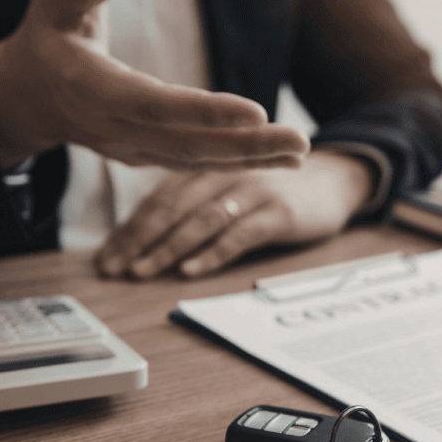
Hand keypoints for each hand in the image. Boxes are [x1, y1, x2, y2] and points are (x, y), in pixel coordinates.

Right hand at [0, 0, 307, 170]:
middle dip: (246, 146)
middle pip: (187, 145)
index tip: (256, 113)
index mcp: (91, 87)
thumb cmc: (50, 30)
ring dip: (252, 160)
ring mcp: (131, 150)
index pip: (156, 105)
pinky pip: (196, 165)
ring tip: (300, 152)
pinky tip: (279, 160)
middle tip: (299, 142)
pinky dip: (239, 165)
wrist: (26, 93)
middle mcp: (114, 128)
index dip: (205, 112)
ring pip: (196, 162)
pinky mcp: (147, 157)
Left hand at [97, 150, 375, 277]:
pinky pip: (238, 233)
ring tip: (141, 272)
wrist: (336, 179)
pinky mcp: (277, 212)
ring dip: (166, 248)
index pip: (158, 200)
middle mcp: (224, 175)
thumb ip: (197, 206)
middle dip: (137, 240)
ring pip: (200, 220)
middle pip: (171, 208)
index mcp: (206, 170)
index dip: (129, 229)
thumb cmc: (276, 192)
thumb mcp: (231, 191)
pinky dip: (211, 253)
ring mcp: (252, 192)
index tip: (105, 258)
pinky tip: (189, 270)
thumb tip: (150, 242)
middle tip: (112, 268)